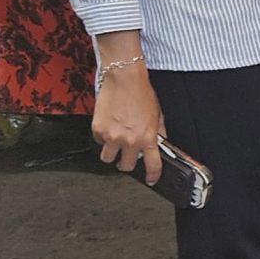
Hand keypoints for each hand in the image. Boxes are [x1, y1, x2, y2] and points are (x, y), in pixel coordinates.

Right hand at [94, 66, 165, 184]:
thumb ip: (159, 131)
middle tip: (127, 154)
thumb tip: (161, 141)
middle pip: (125, 166)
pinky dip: (102, 137)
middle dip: (126, 163)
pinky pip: (98, 141)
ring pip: (108, 158)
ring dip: (112, 153)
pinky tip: (108, 126)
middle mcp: (129, 140)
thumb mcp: (157, 114)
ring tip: (115, 141)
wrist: (124, 79)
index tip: (151, 179)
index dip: (153, 176)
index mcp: (147, 138)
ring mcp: (112, 137)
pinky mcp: (98, 130)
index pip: (152, 165)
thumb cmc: (141, 92)